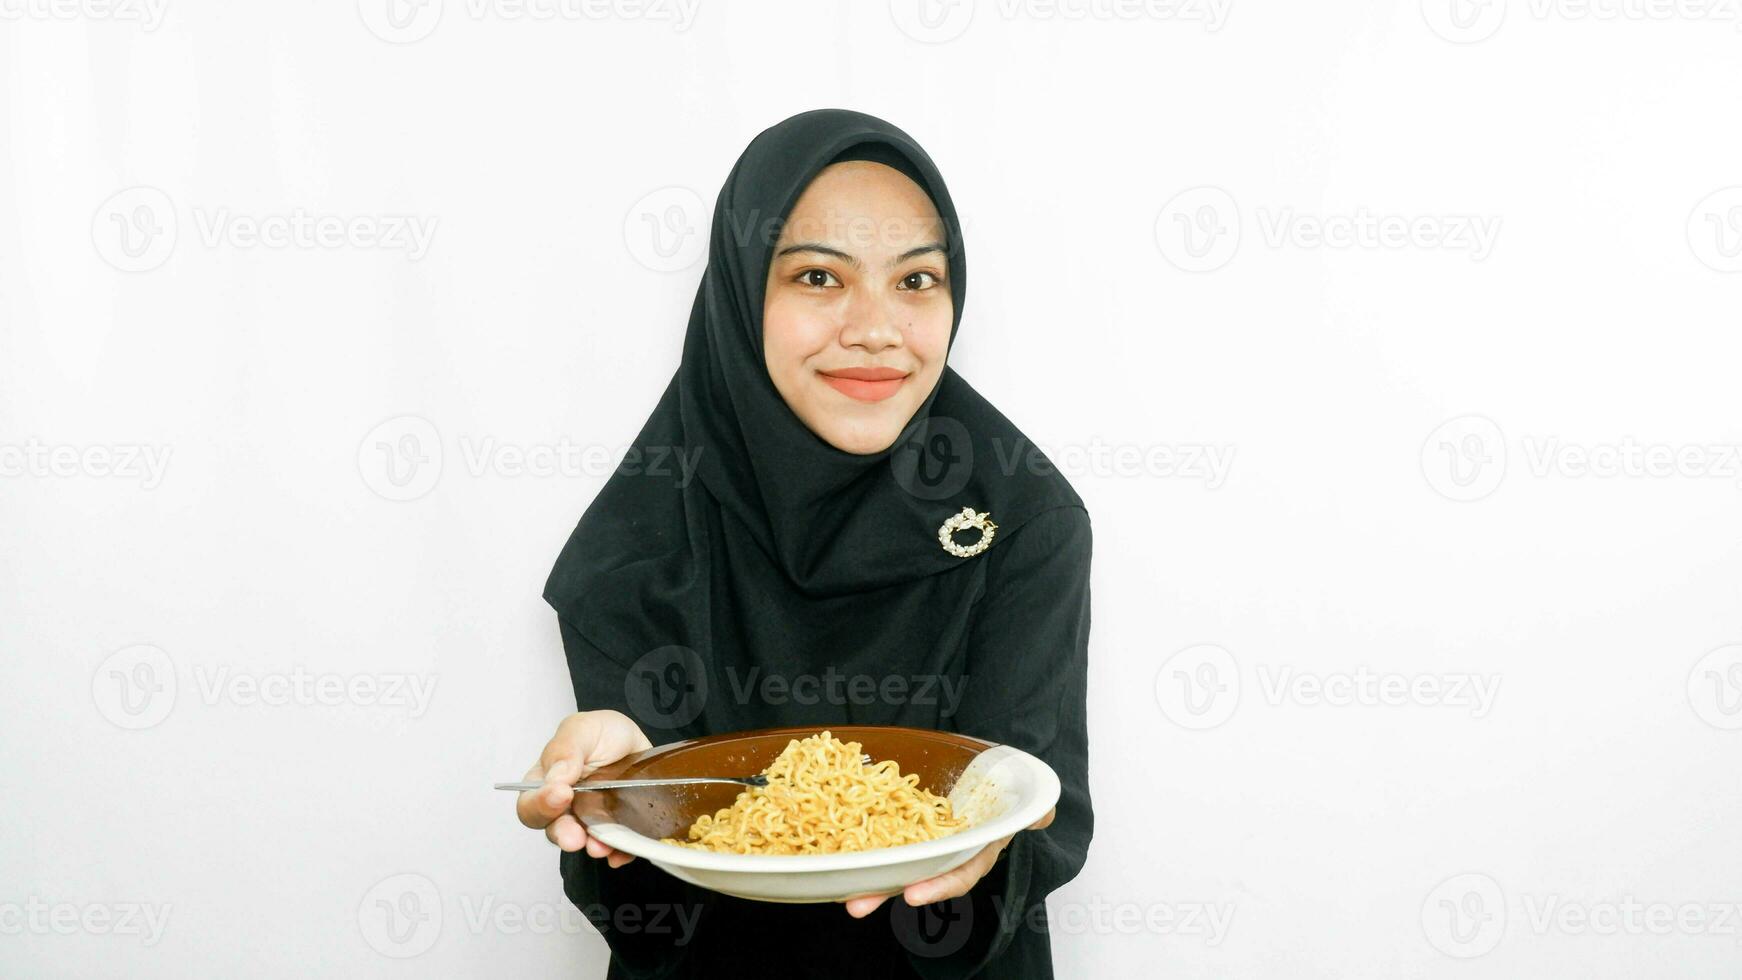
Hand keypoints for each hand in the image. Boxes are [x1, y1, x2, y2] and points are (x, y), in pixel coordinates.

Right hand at [515, 710, 651, 867]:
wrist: (634, 743)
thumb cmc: (601, 734)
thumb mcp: (581, 729)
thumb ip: (565, 749)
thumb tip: (556, 777)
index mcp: (546, 783)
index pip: (531, 804)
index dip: (541, 805)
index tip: (561, 794)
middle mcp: (565, 808)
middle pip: (554, 830)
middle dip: (564, 835)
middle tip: (574, 837)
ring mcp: (592, 821)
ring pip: (586, 842)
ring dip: (593, 846)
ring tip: (601, 846)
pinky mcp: (617, 829)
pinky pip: (617, 848)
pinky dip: (620, 853)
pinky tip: (621, 852)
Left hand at [840, 807, 1055, 917]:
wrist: (988, 779)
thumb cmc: (1002, 794)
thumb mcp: (1021, 800)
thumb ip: (1032, 808)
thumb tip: (1044, 813)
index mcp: (976, 849)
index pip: (959, 873)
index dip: (938, 886)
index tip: (913, 894)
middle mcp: (947, 853)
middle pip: (916, 878)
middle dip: (888, 893)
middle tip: (857, 906)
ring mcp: (924, 844)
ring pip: (895, 865)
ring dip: (870, 882)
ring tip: (844, 896)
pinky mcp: (904, 829)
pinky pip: (884, 842)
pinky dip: (863, 853)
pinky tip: (837, 861)